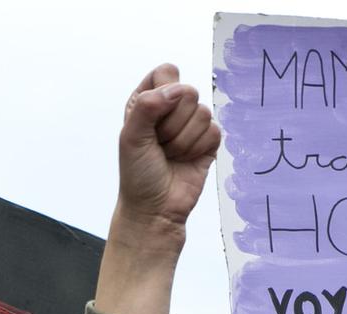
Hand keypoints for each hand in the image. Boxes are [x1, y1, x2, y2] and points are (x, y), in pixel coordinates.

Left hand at [114, 64, 220, 236]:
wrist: (155, 208)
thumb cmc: (138, 174)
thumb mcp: (130, 137)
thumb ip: (147, 106)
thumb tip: (176, 90)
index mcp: (148, 100)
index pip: (166, 72)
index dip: (164, 92)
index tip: (152, 118)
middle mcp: (171, 108)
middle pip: (188, 91)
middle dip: (173, 124)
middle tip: (160, 144)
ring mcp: (191, 124)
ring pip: (203, 113)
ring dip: (184, 141)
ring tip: (171, 155)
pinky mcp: (208, 141)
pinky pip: (215, 131)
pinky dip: (198, 149)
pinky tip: (186, 160)